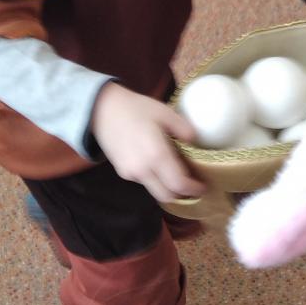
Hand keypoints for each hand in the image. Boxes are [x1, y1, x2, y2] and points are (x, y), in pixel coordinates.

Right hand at [90, 83, 206, 202]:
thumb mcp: (164, 112)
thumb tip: (195, 141)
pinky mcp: (122, 172)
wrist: (101, 110)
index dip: (193, 189)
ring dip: (168, 187)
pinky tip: (158, 165)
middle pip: (167, 196)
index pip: (178, 185)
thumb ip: (183, 128)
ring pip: (155, 190)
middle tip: (193, 185)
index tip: (203, 186)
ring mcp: (130, 173)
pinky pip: (144, 182)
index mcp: (156, 155)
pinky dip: (155, 179)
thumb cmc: (135, 108)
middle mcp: (143, 170)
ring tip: (177, 172)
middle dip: (182, 194)